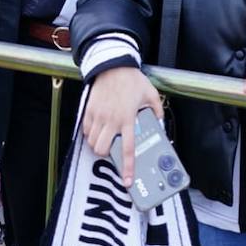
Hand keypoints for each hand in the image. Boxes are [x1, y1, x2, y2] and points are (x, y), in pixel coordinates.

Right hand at [81, 65, 163, 184]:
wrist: (113, 65)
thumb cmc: (132, 80)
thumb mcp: (151, 94)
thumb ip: (157, 110)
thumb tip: (159, 123)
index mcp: (128, 118)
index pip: (127, 148)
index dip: (127, 167)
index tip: (127, 180)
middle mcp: (111, 119)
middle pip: (102, 149)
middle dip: (106, 155)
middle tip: (112, 150)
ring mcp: (98, 115)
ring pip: (92, 142)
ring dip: (98, 145)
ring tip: (106, 140)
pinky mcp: (89, 110)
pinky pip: (85, 131)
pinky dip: (90, 135)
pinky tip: (97, 130)